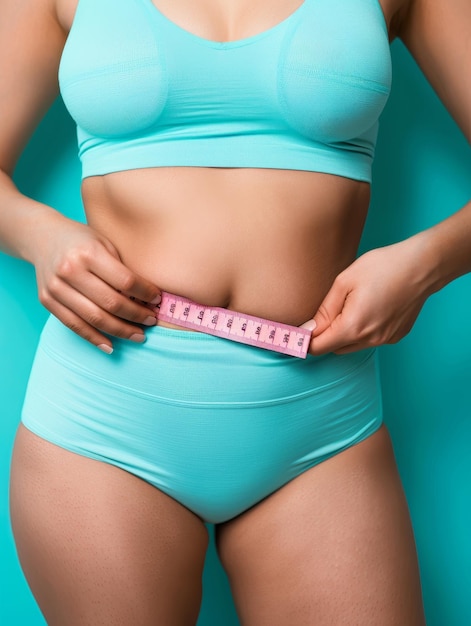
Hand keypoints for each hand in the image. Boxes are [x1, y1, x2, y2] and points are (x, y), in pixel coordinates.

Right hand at [32, 215, 160, 352]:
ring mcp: (56, 287)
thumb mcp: (105, 243)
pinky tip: (111, 346)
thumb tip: (148, 298)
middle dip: (136, 315)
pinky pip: (74, 325)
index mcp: (89, 252)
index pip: (125, 281)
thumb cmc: (82, 240)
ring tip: (138, 335)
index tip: (157, 300)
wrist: (42, 237)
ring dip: (120, 331)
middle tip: (151, 321)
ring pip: (94, 318)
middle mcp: (70, 270)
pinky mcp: (47, 300)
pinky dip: (94, 338)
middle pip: (111, 303)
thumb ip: (122, 268)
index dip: (145, 294)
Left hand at [301, 240, 432, 354]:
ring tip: (348, 306)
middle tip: (322, 314)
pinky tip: (368, 309)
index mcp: (353, 327)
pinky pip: (370, 340)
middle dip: (324, 336)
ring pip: (352, 345)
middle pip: (334, 349)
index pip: (319, 348)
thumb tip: (308, 330)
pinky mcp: (396, 336)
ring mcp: (385, 340)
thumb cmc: (382, 267)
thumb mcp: (344, 282)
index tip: (296, 332)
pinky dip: (362, 331)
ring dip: (343, 334)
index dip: (305, 341)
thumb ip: (324, 310)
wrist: (422, 265)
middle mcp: (370, 339)